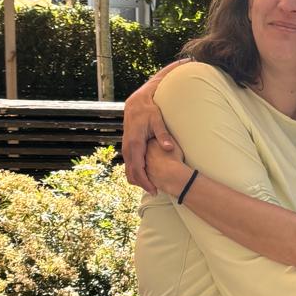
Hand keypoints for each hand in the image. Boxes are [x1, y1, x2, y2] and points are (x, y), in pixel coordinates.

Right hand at [121, 61, 184, 192]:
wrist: (136, 103)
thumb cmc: (148, 111)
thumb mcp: (157, 120)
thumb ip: (163, 135)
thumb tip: (169, 148)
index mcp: (135, 143)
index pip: (138, 169)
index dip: (145, 181)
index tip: (154, 190)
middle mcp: (128, 147)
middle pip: (131, 172)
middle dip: (142, 184)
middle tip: (155, 192)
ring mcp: (126, 147)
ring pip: (128, 169)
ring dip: (138, 179)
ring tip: (151, 186)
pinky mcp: (127, 147)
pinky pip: (129, 164)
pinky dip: (136, 172)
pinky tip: (146, 176)